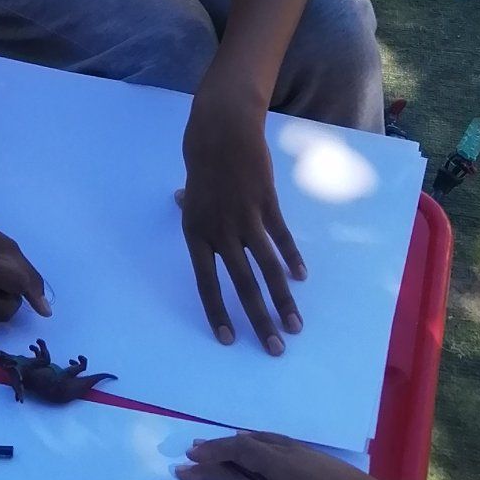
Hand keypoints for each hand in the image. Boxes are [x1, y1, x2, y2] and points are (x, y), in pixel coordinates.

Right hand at [175, 431, 416, 479]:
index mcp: (283, 467)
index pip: (236, 456)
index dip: (209, 460)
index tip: (183, 468)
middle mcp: (290, 452)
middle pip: (244, 444)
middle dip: (215, 449)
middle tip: (189, 455)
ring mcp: (303, 452)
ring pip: (259, 439)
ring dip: (232, 443)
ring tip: (213, 447)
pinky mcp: (313, 457)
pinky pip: (272, 441)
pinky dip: (252, 441)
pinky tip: (254, 448)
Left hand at [181, 83, 304, 352]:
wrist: (222, 131)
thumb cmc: (202, 161)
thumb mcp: (189, 188)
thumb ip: (189, 205)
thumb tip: (178, 203)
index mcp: (196, 234)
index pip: (206, 283)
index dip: (217, 312)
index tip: (228, 340)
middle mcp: (220, 232)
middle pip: (242, 284)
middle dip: (259, 319)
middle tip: (274, 348)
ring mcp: (246, 219)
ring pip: (267, 268)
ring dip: (283, 299)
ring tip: (294, 325)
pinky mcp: (267, 204)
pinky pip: (281, 238)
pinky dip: (291, 258)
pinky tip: (301, 278)